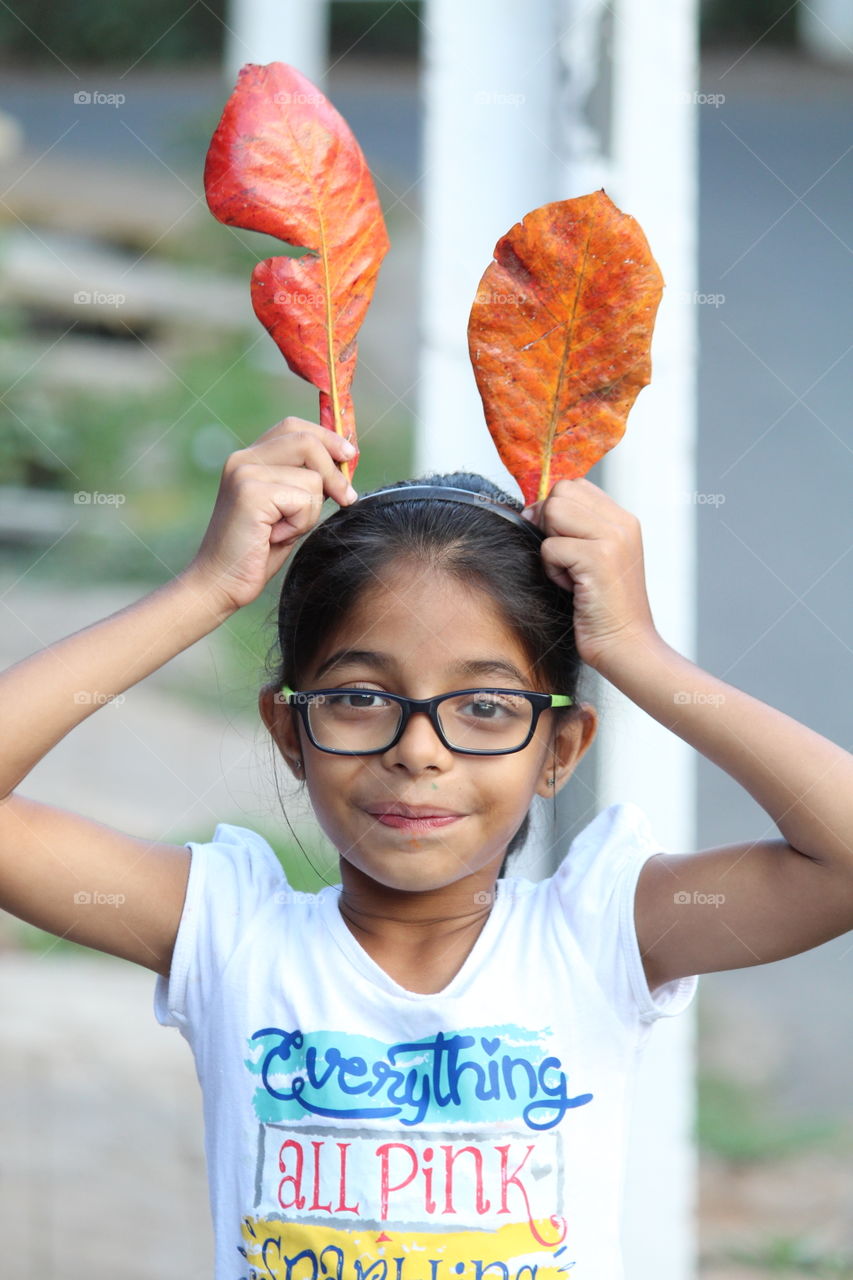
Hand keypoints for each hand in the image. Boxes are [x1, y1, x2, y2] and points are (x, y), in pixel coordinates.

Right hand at [182, 417, 356, 613]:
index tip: (349, 456)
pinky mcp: (251, 493)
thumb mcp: (287, 510)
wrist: (220, 583)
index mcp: (249, 458)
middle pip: (307, 442)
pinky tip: (275, 537)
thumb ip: (305, 483)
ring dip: (311, 512)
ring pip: (312, 478)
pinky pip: (305, 500)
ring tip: (284, 530)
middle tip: (347, 498)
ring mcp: (245, 473)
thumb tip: (344, 465)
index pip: (294, 428)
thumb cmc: (256, 552)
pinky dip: (300, 524)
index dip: (327, 437)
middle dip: (334, 472)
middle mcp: (243, 458)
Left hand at [521, 477, 660, 673]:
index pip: (574, 485)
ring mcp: (613, 537)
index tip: (559, 541)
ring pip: (553, 512)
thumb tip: (533, 509)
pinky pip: (550, 547)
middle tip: (565, 560)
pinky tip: (574, 589)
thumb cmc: (603, 610)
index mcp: (623, 520)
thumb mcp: (595, 559)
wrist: (626, 646)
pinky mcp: (599, 557)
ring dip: (551, 547)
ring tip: (571, 573)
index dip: (555, 510)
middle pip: (561, 492)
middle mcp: (622, 523)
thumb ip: (575, 529)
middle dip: (549, 525)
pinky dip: (553, 571)